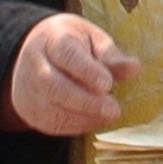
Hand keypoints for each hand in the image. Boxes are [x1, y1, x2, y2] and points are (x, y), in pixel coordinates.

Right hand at [7, 12, 140, 135]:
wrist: (36, 53)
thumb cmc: (72, 43)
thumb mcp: (91, 38)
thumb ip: (110, 55)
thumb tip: (134, 68)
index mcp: (53, 39)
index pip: (66, 54)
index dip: (87, 71)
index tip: (108, 84)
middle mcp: (35, 64)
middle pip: (54, 85)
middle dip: (85, 101)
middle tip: (114, 109)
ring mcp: (29, 89)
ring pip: (51, 108)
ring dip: (83, 116)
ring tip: (108, 115)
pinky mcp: (31, 110)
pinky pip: (52, 122)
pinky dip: (76, 125)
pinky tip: (95, 120)